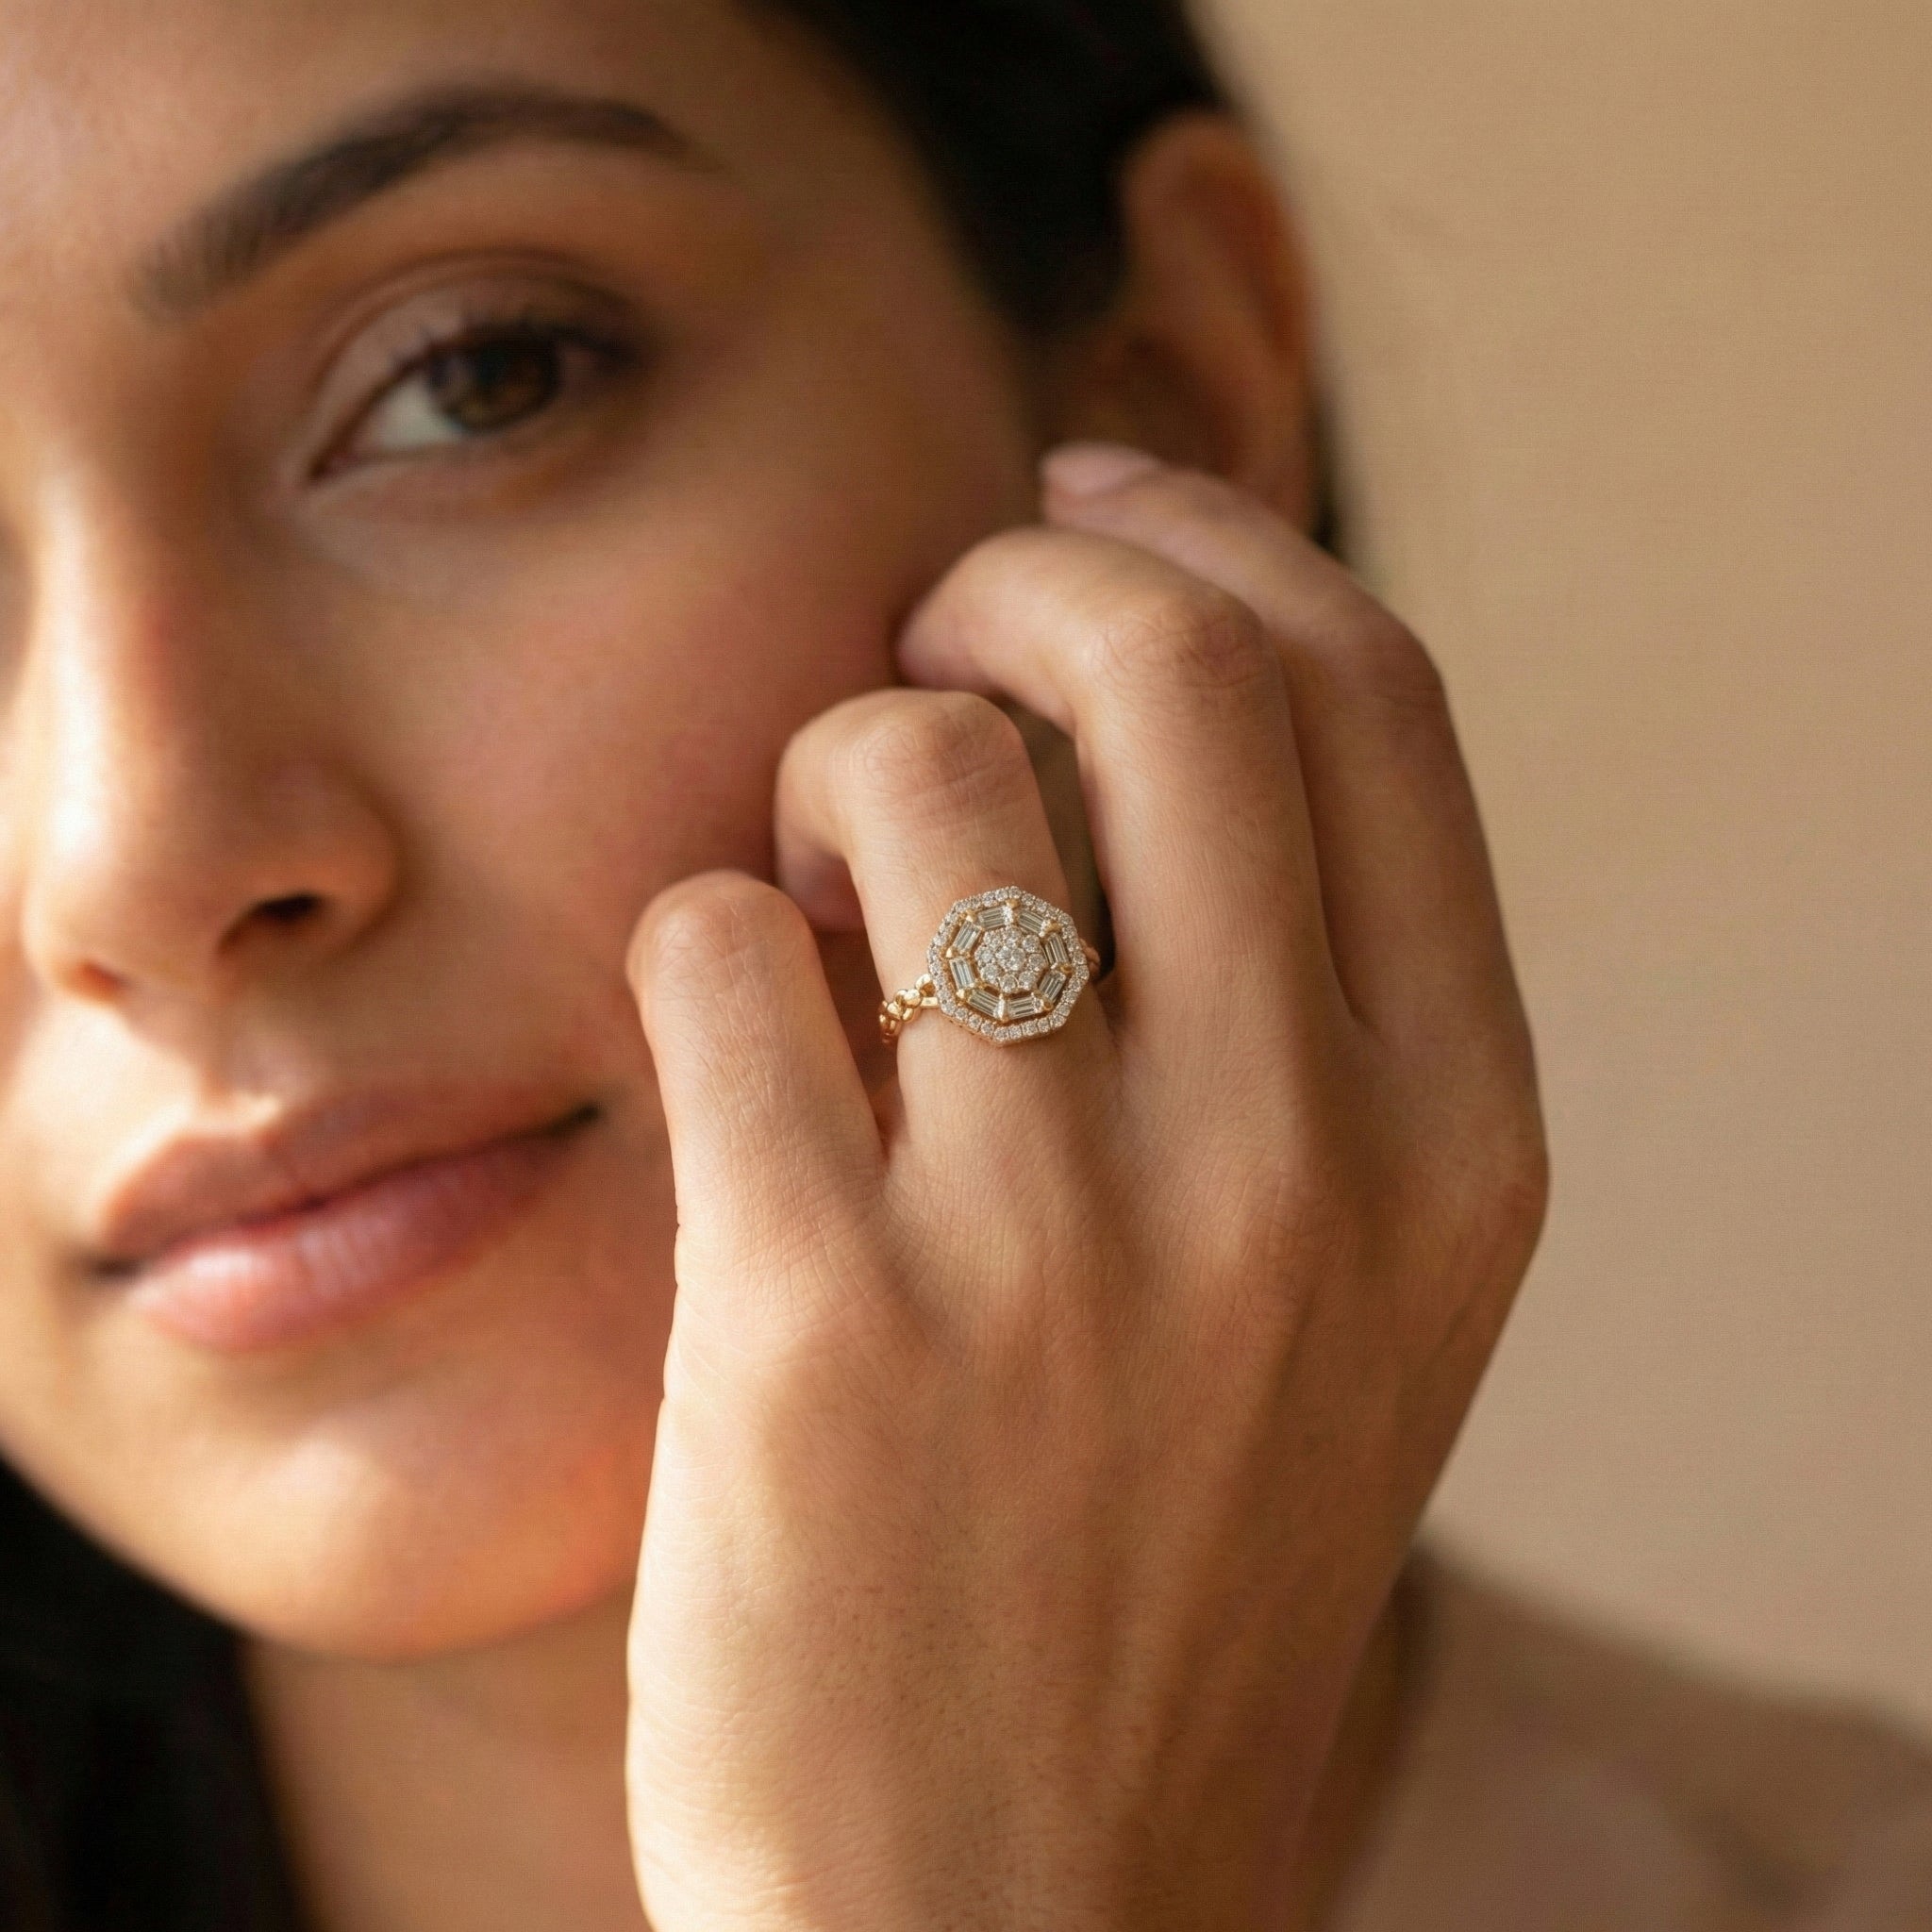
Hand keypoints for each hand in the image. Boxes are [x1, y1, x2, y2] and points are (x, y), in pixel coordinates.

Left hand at [623, 448, 1547, 1931]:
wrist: (1014, 1914)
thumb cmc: (1159, 1564)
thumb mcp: (1341, 1293)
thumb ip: (1300, 1003)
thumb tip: (1134, 689)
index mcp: (1457, 1138)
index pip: (1366, 689)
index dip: (1206, 542)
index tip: (1077, 511)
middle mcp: (1296, 1162)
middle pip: (1159, 663)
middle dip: (1007, 578)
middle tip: (924, 635)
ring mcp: (1061, 1241)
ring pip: (910, 770)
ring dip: (831, 769)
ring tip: (822, 889)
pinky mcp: (824, 1318)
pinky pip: (715, 943)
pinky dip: (699, 941)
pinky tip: (731, 1044)